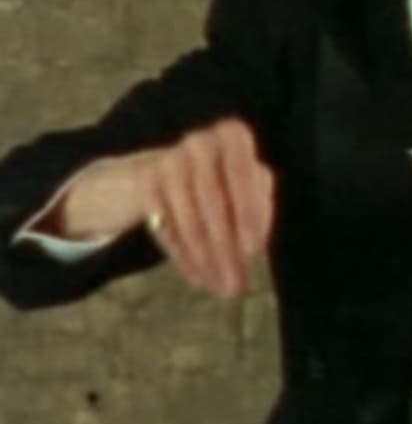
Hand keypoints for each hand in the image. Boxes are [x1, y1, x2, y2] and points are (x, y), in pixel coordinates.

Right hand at [55, 118, 273, 296]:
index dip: (251, 211)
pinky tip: (195, 275)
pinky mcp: (145, 180)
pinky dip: (182, 254)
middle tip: (235, 284)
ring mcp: (170, 159)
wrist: (147, 180)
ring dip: (206, 257)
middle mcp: (202, 141)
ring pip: (190, 217)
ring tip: (218, 285)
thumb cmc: (210, 188)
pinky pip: (166, 224)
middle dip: (226, 246)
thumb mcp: (239, 193)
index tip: (254, 250)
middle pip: (215, 199)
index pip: (246, 173)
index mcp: (233, 138)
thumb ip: (255, 212)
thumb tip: (254, 252)